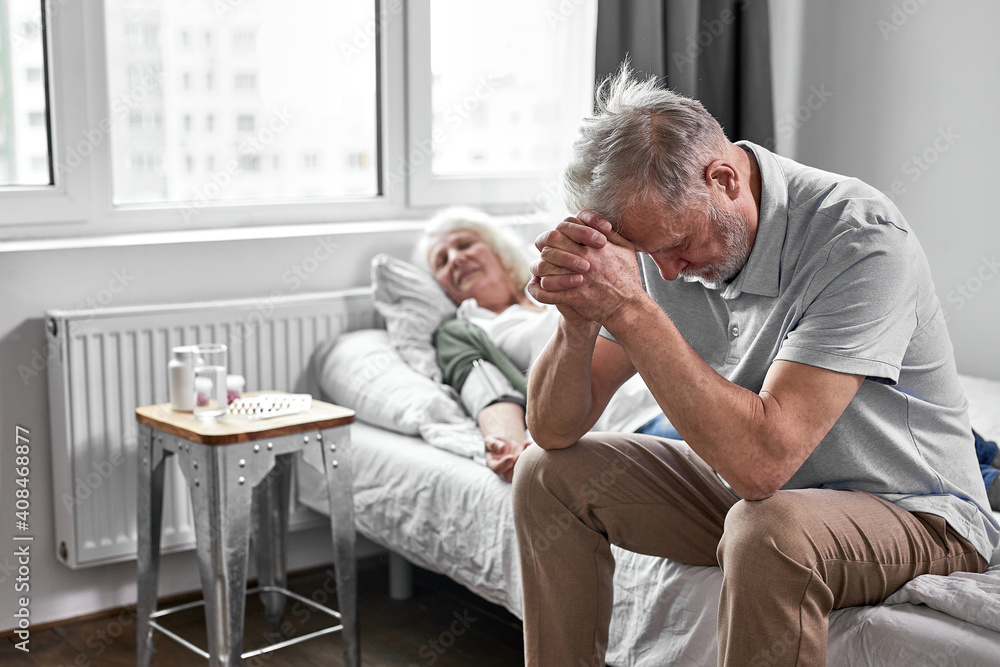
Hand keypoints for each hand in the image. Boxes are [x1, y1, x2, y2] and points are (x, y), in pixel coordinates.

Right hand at [484, 436, 531, 482]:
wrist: (505, 444)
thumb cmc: (495, 443)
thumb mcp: (490, 441)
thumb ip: (493, 444)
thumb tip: (502, 449)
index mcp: (494, 465)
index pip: (497, 469)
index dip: (504, 464)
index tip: (510, 457)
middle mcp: (505, 470)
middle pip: (511, 474)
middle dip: (517, 464)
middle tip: (520, 454)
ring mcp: (516, 468)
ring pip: (522, 470)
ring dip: (525, 460)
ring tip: (526, 447)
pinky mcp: (524, 463)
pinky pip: (529, 463)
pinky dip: (530, 452)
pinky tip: (528, 443)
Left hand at [528, 210, 645, 326]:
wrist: (628, 307)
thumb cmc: (628, 277)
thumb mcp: (626, 248)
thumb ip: (611, 233)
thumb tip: (595, 223)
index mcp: (595, 245)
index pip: (567, 225)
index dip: (561, 229)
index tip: (563, 238)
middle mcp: (585, 258)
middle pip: (551, 240)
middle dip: (548, 245)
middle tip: (549, 252)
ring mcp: (577, 277)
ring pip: (543, 265)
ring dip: (542, 266)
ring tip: (546, 270)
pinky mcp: (572, 296)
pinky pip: (545, 290)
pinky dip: (540, 288)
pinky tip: (544, 287)